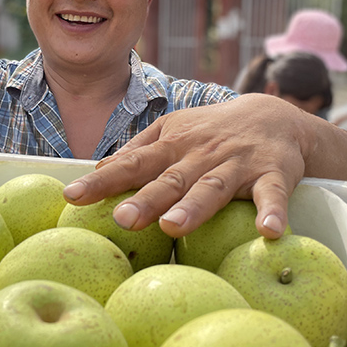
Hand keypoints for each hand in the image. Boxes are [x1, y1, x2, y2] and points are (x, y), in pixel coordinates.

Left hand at [62, 94, 346, 238]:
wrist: (274, 115)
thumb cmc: (210, 131)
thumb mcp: (172, 132)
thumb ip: (138, 151)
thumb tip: (97, 171)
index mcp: (172, 146)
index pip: (132, 164)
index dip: (102, 181)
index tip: (72, 196)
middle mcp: (200, 154)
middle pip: (170, 179)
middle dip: (146, 198)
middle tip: (123, 219)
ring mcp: (237, 164)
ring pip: (213, 187)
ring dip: (195, 207)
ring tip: (174, 226)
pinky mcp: (273, 174)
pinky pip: (272, 195)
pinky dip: (273, 212)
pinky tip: (269, 232)